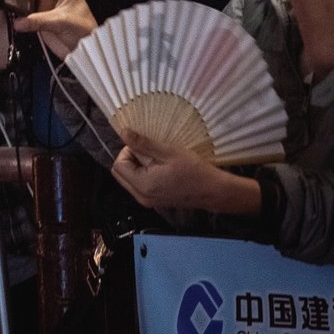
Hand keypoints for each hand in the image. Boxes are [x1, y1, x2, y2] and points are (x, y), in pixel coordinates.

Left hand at [111, 129, 258, 214]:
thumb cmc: (194, 171)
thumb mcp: (168, 152)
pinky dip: (144, 174)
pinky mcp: (154, 201)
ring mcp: (147, 201)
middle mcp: (141, 196)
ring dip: (137, 166)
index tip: (145, 146)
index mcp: (142, 185)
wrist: (214, 191)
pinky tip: (161, 168)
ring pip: (129, 179)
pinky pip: (139, 185)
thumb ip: (143, 144)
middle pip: (120, 173)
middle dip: (130, 159)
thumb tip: (123, 132)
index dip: (128, 151)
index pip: (118, 165)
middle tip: (151, 152)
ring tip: (158, 160)